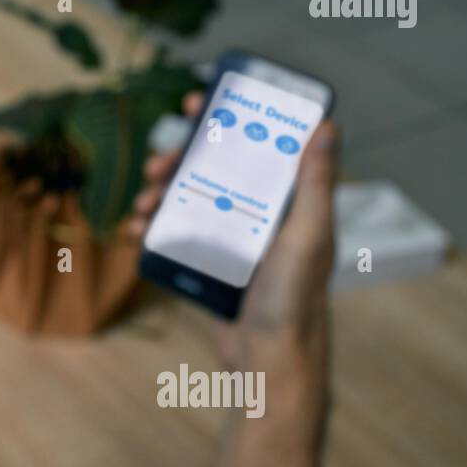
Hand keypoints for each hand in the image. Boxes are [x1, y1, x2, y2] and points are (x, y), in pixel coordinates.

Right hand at [126, 92, 338, 426]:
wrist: (268, 363)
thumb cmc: (295, 300)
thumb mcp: (308, 235)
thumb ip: (316, 183)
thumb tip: (328, 126)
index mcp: (286, 202)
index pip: (255, 146)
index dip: (227, 121)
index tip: (196, 103)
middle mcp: (258, 216)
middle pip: (212, 171)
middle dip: (179, 160)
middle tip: (155, 162)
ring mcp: (231, 242)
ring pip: (187, 200)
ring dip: (160, 193)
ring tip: (143, 201)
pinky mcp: (208, 266)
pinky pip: (176, 235)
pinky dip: (154, 227)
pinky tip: (138, 229)